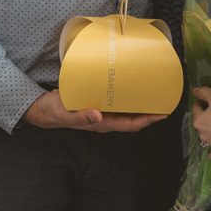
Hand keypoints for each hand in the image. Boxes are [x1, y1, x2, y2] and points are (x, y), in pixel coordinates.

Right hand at [21, 90, 165, 132]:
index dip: (148, 121)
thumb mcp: (66, 113)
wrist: (45, 108)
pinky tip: (133, 86)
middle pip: (134, 119)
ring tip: (154, 92)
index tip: (163, 114)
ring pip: (128, 111)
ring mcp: (103, 113)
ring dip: (141, 104)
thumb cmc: (56, 111)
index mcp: (102, 124)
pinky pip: (119, 102)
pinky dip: (129, 96)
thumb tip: (98, 116)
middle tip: (165, 99)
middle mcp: (106, 119)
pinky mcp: (99, 104)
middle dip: (150, 112)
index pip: (130, 125)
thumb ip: (81, 117)